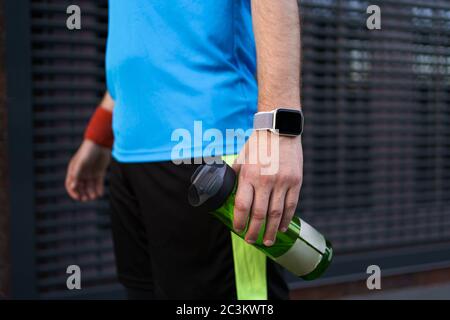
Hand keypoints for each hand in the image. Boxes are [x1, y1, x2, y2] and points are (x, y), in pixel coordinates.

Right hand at [65, 139, 110, 201]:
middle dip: (83, 194)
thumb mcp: (81, 162)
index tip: (78, 197)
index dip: (73, 192)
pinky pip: (98, 183)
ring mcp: (91, 173)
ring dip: (91, 193)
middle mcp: (82, 173)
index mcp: (74, 170)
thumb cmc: (88, 151)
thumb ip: (76, 174)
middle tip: (87, 199)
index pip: (71, 184)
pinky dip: (99, 189)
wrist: (101, 143)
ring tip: (94, 197)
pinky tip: (100, 194)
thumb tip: (73, 186)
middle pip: (80, 187)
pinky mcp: (99, 173)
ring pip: (90, 187)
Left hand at [232, 130, 302, 245]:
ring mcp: (282, 182)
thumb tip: (227, 192)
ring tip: (267, 241)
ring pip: (277, 214)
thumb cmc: (257, 145)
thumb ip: (236, 176)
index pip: (243, 206)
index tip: (238, 229)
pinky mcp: (295, 182)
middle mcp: (265, 181)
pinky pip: (291, 206)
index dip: (240, 221)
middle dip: (254, 231)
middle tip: (251, 241)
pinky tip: (283, 228)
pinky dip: (287, 219)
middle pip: (259, 214)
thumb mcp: (242, 158)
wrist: (279, 130)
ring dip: (272, 230)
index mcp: (249, 175)